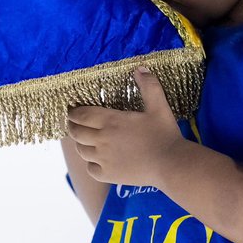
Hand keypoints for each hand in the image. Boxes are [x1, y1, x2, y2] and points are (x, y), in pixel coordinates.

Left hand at [66, 67, 188, 186]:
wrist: (171, 164)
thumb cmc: (165, 134)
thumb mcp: (159, 106)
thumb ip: (149, 86)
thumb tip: (140, 68)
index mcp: (111, 121)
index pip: (82, 115)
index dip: (74, 112)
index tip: (72, 110)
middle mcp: (102, 139)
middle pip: (76, 132)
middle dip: (72, 126)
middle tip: (73, 123)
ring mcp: (103, 159)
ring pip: (81, 150)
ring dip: (80, 143)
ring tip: (84, 139)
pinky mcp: (108, 175)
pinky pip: (90, 168)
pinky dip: (91, 163)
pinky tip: (97, 160)